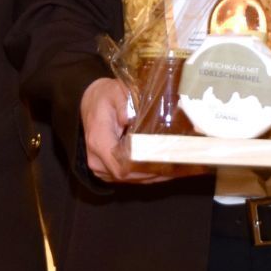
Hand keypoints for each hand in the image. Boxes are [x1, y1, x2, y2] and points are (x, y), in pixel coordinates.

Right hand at [79, 77, 203, 183]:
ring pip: (131, 179)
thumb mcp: (116, 91)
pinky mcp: (108, 170)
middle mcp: (97, 159)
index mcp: (98, 141)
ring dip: (153, 174)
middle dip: (155, 171)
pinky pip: (129, 177)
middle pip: (130, 175)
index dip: (144, 168)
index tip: (165, 162)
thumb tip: (132, 117)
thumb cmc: (106, 96)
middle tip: (180, 163)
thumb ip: (124, 102)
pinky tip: (166, 168)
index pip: (122, 166)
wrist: (90, 103)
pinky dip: (147, 174)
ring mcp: (102, 168)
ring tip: (178, 166)